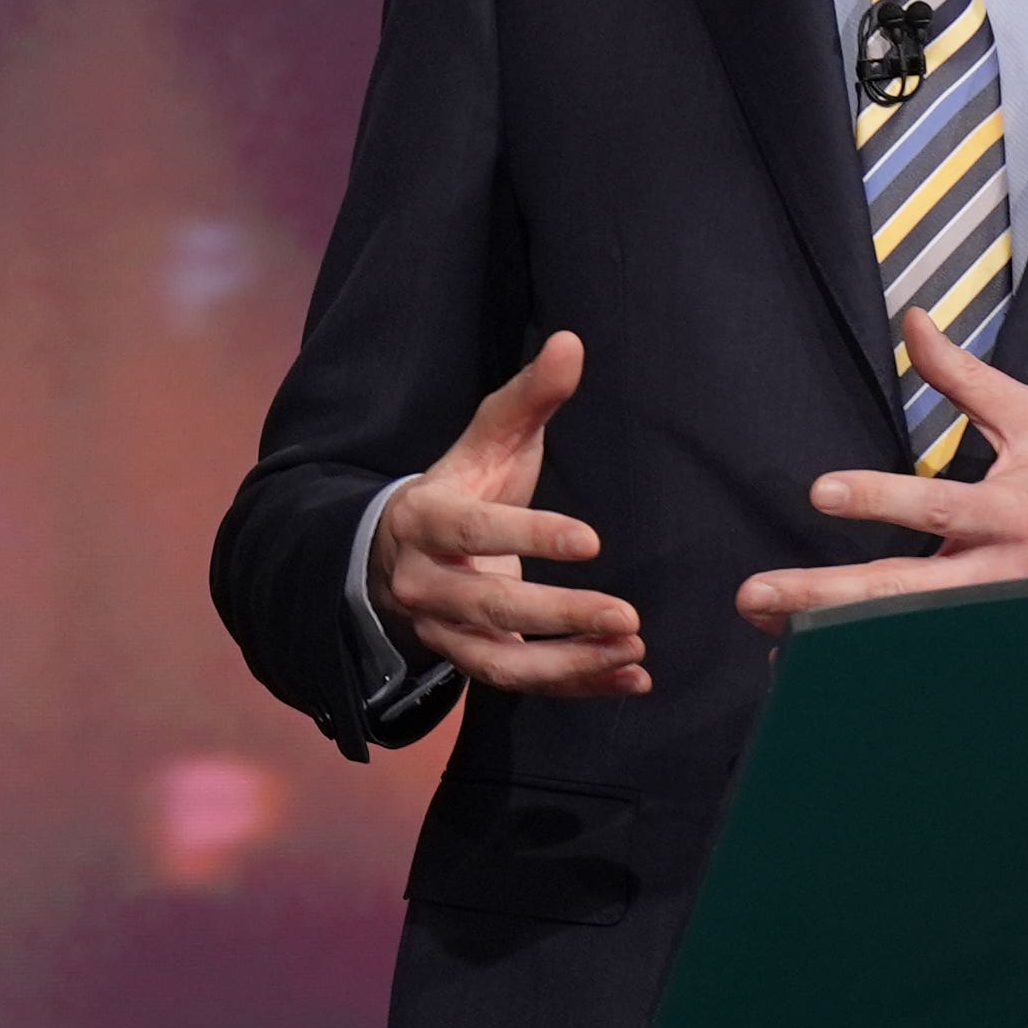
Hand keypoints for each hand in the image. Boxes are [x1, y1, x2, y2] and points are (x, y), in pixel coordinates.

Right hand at [372, 330, 650, 698]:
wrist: (395, 554)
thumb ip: (528, 397)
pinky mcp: (465, 661)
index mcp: (425, 518)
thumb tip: (572, 342)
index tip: (592, 541)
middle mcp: (424, 582)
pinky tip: (630, 678)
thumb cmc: (460, 488)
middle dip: (560, 613)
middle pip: (490, 605)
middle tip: (628, 616)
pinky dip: (574, 685)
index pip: (474, 531)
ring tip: (633, 653)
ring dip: (569, 662)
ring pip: (501, 660)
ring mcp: (441, 630)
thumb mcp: (486, 441)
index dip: (530, 535)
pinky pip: (517, 683)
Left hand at [735, 309, 1027, 633]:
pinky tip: (803, 659)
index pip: (937, 505)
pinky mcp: (977, 648)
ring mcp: (982, 621)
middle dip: (823, 593)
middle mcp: (991, 576)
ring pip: (897, 635)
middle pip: (900, 590)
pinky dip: (856, 663)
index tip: (822, 491)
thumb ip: (966, 379)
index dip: (879, 498)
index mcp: (1008, 514)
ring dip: (826, 637)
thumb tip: (914, 323)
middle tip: (755, 593)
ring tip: (765, 631)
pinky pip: (909, 660)